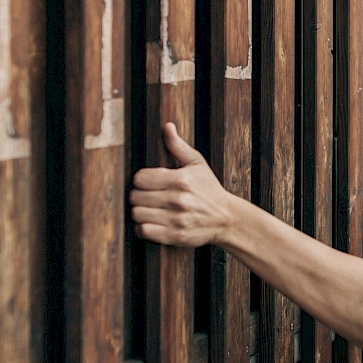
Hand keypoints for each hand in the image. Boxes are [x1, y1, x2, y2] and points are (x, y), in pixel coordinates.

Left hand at [131, 123, 232, 246]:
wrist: (227, 218)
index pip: (140, 178)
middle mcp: (177, 200)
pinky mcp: (175, 236)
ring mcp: (176, 219)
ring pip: (137, 214)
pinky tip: (150, 222)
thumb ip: (178, 146)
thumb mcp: (197, 164)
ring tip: (147, 209)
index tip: (147, 182)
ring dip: (139, 212)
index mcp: (180, 180)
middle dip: (138, 195)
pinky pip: (144, 231)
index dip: (141, 180)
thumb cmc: (209, 189)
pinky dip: (142, 228)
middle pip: (135, 196)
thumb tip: (167, 126)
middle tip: (146, 196)